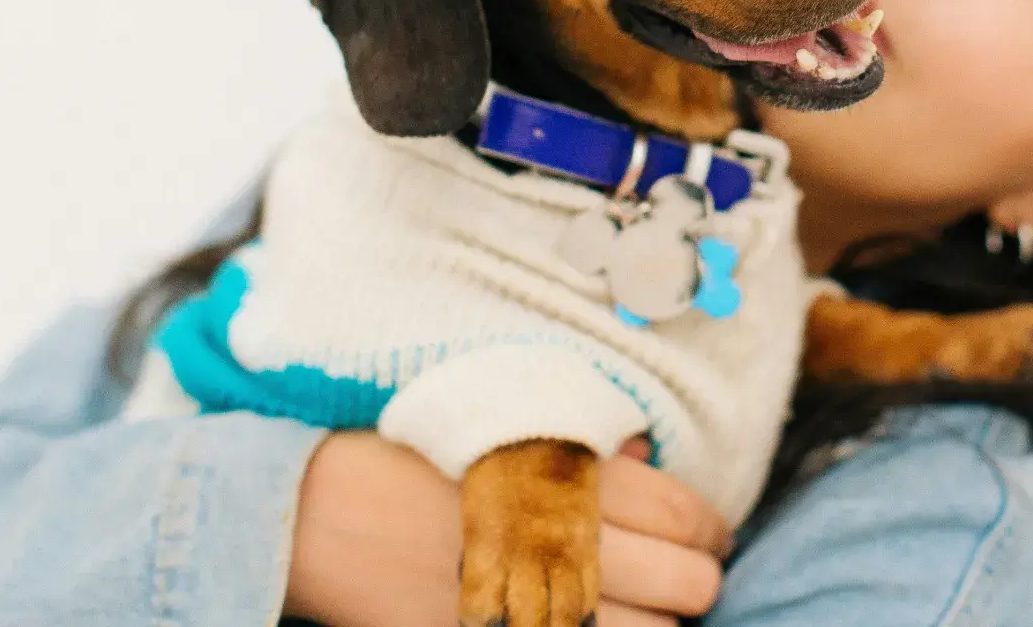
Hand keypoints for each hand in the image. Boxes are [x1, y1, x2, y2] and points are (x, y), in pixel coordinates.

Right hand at [286, 433, 728, 626]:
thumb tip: (651, 459)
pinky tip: (588, 626)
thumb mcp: (503, 426)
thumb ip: (585, 449)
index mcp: (572, 476)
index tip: (710, 538)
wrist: (320, 508)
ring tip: (640, 610)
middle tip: (683, 578)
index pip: (689, 517)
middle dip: (695, 583)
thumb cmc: (413, 455)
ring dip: (658, 624)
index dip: (712, 533)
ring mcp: (534, 602)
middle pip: (687, 584)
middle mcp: (566, 540)